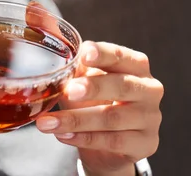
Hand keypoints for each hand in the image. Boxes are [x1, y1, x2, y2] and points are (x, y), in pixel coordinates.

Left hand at [36, 41, 163, 175]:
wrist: (107, 142)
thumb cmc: (95, 100)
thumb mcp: (84, 81)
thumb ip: (76, 71)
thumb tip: (57, 65)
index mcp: (135, 65)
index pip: (119, 56)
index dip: (102, 54)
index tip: (84, 55)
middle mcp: (148, 89)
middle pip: (121, 86)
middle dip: (93, 88)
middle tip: (69, 91)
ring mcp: (150, 118)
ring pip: (112, 118)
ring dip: (76, 120)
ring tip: (47, 122)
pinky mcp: (146, 143)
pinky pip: (113, 141)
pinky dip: (84, 138)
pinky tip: (63, 135)